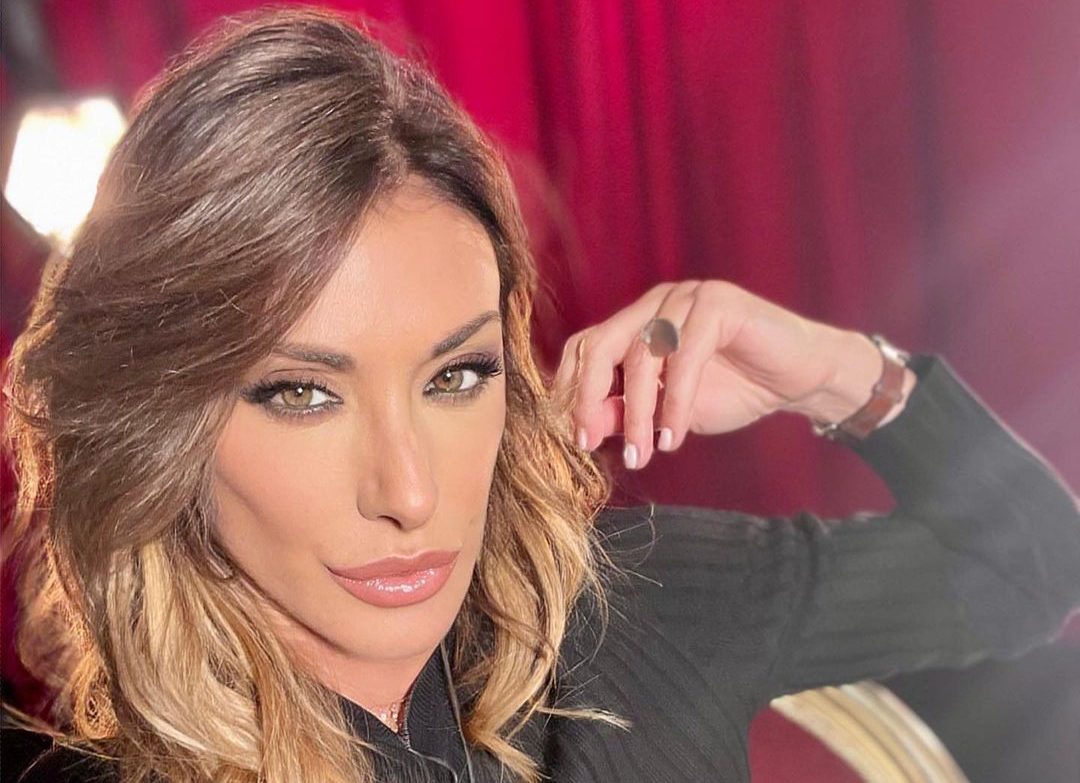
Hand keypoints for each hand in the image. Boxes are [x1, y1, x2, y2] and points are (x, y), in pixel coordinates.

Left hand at [552, 280, 909, 469]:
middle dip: (588, 398)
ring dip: (636, 413)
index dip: (571, 390)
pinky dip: (675, 404)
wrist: (802, 379)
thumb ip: (626, 412)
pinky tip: (674, 437)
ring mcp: (686, 298)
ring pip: (641, 356)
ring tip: (641, 455)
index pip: (584, 346)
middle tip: (589, 444)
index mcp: (638, 322)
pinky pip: (684, 358)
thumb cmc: (736, 390)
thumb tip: (585, 428)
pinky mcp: (718, 304)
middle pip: (600, 345)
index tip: (574, 438)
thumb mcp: (669, 411)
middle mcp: (655, 304)